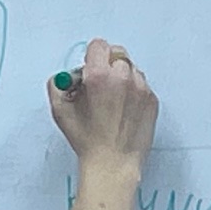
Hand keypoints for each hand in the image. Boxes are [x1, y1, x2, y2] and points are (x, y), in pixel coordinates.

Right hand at [49, 38, 158, 172]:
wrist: (113, 164)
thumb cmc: (87, 140)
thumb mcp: (60, 110)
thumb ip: (58, 84)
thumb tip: (66, 77)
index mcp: (99, 75)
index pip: (98, 45)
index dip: (92, 57)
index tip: (90, 69)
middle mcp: (123, 78)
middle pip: (117, 54)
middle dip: (108, 66)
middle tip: (101, 85)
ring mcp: (141, 89)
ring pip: (131, 70)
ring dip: (122, 79)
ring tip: (114, 102)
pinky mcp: (152, 101)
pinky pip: (143, 86)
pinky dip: (134, 93)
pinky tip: (124, 111)